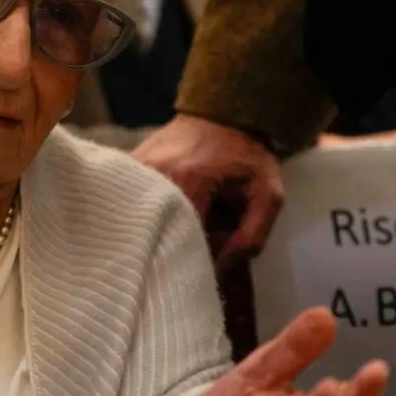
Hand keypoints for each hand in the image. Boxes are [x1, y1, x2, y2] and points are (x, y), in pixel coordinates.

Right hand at [133, 114, 284, 264]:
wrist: (222, 114)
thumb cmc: (247, 157)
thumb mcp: (268, 195)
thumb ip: (252, 237)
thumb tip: (219, 272)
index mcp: (190, 180)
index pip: (184, 240)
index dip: (194, 265)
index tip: (202, 280)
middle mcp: (154, 173)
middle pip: (154, 233)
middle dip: (169, 255)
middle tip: (182, 270)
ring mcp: (135, 168)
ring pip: (137, 221)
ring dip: (151, 239)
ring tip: (166, 249)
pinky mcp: (127, 168)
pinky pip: (129, 204)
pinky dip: (139, 222)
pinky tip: (151, 229)